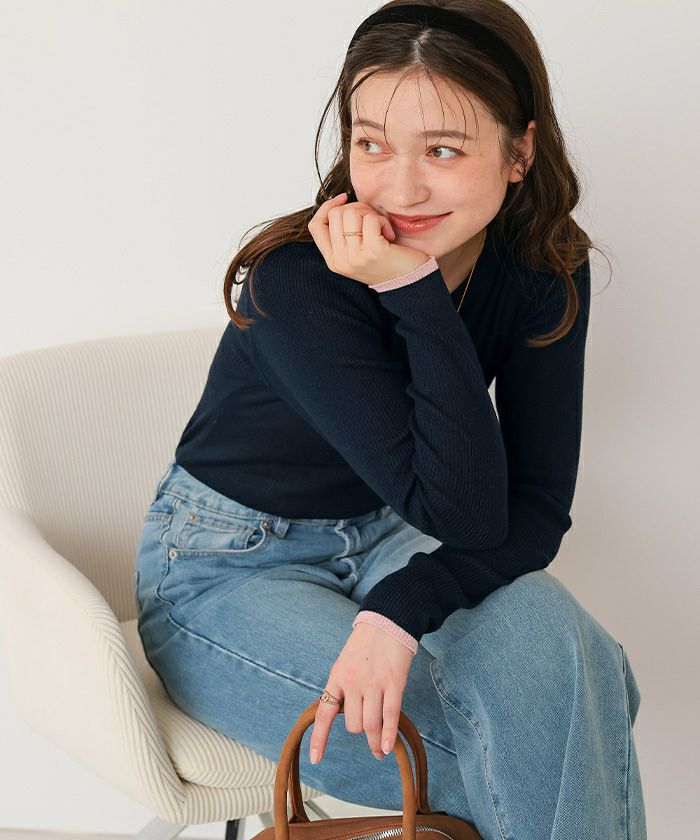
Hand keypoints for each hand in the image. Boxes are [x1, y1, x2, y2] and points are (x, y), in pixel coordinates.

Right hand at [308, 193, 432, 286]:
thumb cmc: (386, 262)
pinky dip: (383, 221)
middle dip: (356, 208)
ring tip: (380, 229)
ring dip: (370, 214)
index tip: (344, 199)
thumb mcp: (357, 251)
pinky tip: (389, 235)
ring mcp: (355, 257)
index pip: (315, 226)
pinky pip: (370, 219)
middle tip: (372, 221)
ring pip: (350, 213)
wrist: (410, 283)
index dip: (327, 207)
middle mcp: (340, 261)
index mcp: (333, 261)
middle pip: (335, 214)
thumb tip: (340, 203)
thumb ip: (343, 234)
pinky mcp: (372, 251)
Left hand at [309, 622, 413, 764]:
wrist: (387, 621)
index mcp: (336, 677)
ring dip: (375, 741)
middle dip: (360, 731)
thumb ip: (344, 687)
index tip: (316, 759)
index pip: (324, 713)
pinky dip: (389, 735)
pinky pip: (390, 716)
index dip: (320, 738)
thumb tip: (349, 716)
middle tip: (368, 731)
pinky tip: (388, 748)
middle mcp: (352, 682)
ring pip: (370, 725)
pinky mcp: (393, 683)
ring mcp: (373, 683)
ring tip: (379, 749)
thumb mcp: (345, 662)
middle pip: (353, 724)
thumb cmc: (366, 644)